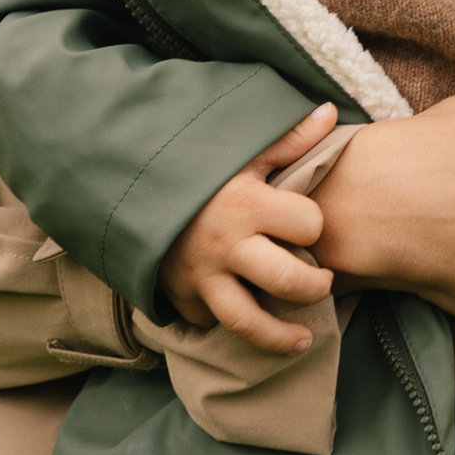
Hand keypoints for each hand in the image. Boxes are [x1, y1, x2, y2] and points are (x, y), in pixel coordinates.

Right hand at [158, 102, 341, 355]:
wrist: (124, 180)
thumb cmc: (194, 163)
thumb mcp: (241, 148)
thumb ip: (288, 138)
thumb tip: (329, 112)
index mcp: (248, 203)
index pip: (308, 225)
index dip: (314, 226)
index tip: (309, 226)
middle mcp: (226, 244)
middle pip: (288, 282)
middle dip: (315, 287)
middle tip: (320, 281)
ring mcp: (201, 275)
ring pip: (248, 322)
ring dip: (280, 338)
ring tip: (301, 342)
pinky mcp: (179, 295)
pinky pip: (208, 321)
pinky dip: (226, 323)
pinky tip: (246, 318)